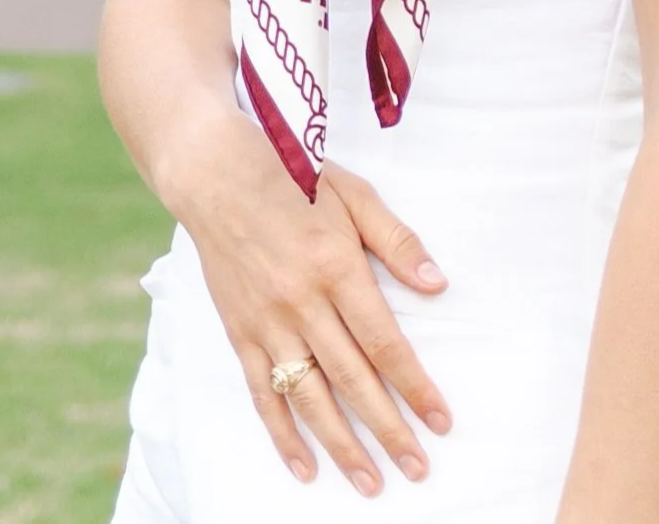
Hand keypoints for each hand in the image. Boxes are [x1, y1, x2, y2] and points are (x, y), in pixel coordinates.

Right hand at [174, 113, 452, 494]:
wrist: (217, 176)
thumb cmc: (294, 178)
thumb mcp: (355, 195)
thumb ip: (396, 242)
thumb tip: (436, 285)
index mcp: (336, 266)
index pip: (384, 340)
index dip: (414, 384)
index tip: (440, 419)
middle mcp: (302, 302)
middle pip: (352, 378)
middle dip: (388, 428)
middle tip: (417, 467)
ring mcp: (268, 322)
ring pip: (309, 396)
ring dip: (341, 445)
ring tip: (370, 482)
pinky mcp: (241, 333)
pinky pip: (263, 394)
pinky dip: (282, 435)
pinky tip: (304, 467)